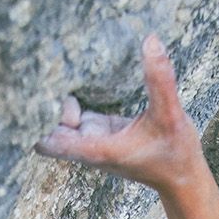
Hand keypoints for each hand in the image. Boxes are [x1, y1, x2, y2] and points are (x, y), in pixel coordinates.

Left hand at [33, 33, 202, 194]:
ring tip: (55, 64)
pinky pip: (74, 115)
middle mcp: (88, 145)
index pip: (48, 141)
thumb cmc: (175, 154)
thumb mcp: (170, 115)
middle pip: (44, 129)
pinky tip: (73, 75)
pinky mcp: (100, 130)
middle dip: (41, 105)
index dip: (37, 118)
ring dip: (54, 100)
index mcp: (96, 149)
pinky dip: (70, 102)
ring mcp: (92, 138)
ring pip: (58, 121)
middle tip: (46, 69)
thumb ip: (159, 80)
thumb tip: (150, 40)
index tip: (41, 89)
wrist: (181, 178)